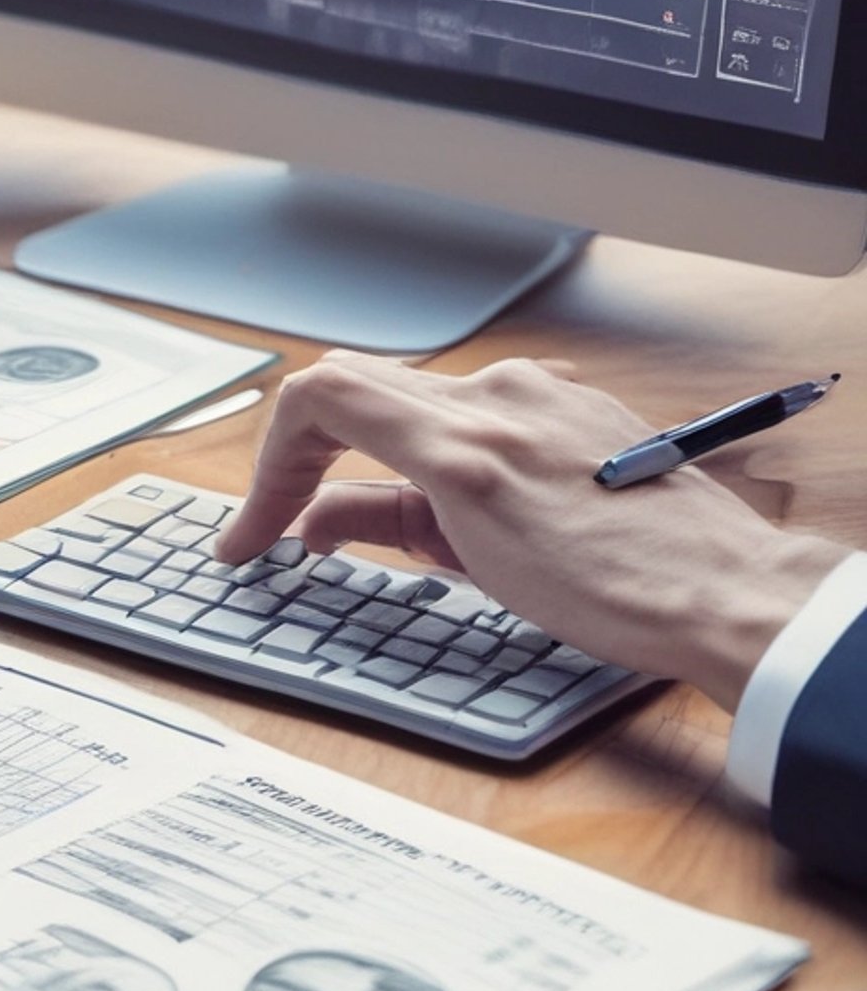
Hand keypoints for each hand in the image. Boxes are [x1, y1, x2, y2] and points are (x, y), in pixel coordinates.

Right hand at [213, 354, 845, 706]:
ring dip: (371, 469)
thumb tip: (323, 519)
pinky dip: (435, 463)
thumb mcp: (476, 564)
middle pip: (359, 396)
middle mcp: (498, 393)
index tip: (256, 525)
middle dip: (307, 465)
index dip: (268, 462)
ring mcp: (539, 396)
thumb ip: (388, 522)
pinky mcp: (574, 412)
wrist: (733, 597)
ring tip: (372, 540)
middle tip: (278, 526)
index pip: (320, 397)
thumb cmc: (623, 593)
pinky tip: (453, 519)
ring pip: (414, 412)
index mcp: (463, 429)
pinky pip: (474, 420)